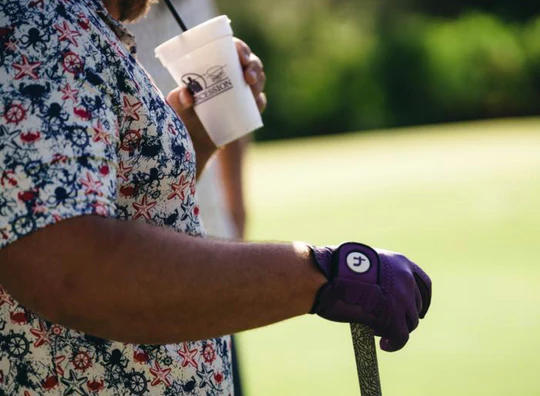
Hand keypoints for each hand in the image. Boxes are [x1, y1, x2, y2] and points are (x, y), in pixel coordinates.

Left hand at [166, 38, 266, 150]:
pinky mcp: (248, 109)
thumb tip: (187, 95)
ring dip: (258, 80)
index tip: (241, 55)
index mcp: (217, 64)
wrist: (195, 139)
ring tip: (250, 84)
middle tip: (248, 75)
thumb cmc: (185, 114)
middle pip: (251, 62)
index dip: (241, 49)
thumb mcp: (177, 104)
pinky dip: (259, 101)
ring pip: (258, 80)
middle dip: (253, 65)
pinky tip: (255, 103)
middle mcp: (233, 75)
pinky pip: (259, 102)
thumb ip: (178, 98)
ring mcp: (242, 92)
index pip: (234, 49)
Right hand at [310, 243, 431, 351]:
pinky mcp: (393, 317)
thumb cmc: (334, 266)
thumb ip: (377, 275)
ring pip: (409, 322)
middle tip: (387, 322)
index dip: (421, 299)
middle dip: (404, 316)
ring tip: (379, 332)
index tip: (418, 309)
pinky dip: (394, 343)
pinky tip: (385, 345)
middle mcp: (406, 279)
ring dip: (396, 329)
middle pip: (415, 305)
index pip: (423, 283)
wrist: (326, 273)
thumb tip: (379, 293)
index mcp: (400, 262)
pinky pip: (400, 337)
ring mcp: (402, 298)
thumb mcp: (363, 262)